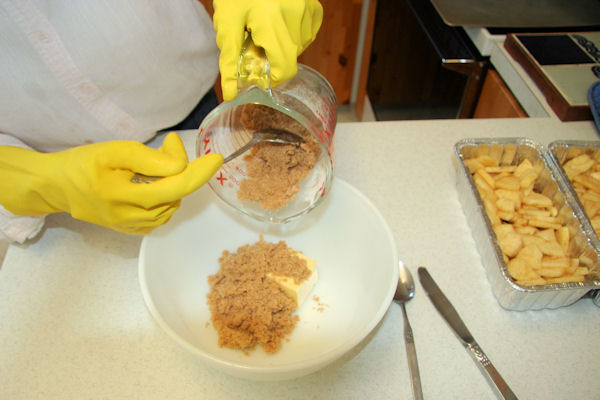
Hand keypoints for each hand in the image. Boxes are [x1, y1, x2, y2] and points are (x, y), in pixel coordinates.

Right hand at [0, 133, 222, 233]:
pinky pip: (160, 217)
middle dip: (182, 170)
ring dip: (172, 185)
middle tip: (168, 147)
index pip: (175, 186)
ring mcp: (130, 227)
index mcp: (123, 195)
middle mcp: (129, 217)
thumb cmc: (82, 164)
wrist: (55, 186)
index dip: (199, 173)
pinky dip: (165, 199)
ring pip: (170, 208)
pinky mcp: (128, 231)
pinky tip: (152, 185)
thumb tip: (180, 165)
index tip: (216, 158)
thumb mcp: (113, 151)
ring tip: (153, 167)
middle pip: (175, 196)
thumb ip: (148, 158)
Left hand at [213, 0, 322, 100]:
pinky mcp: (313, 6)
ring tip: (266, 27)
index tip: (260, 72)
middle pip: (290, 58)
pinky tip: (280, 23)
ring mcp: (306, 8)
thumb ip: (229, 60)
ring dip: (284, 46)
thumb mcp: (227, 23)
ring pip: (299, 47)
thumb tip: (231, 93)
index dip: (273, 77)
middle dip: (273, 57)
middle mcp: (294, 14)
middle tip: (255, 41)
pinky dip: (295, 35)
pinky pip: (308, 34)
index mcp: (270, 20)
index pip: (284, 67)